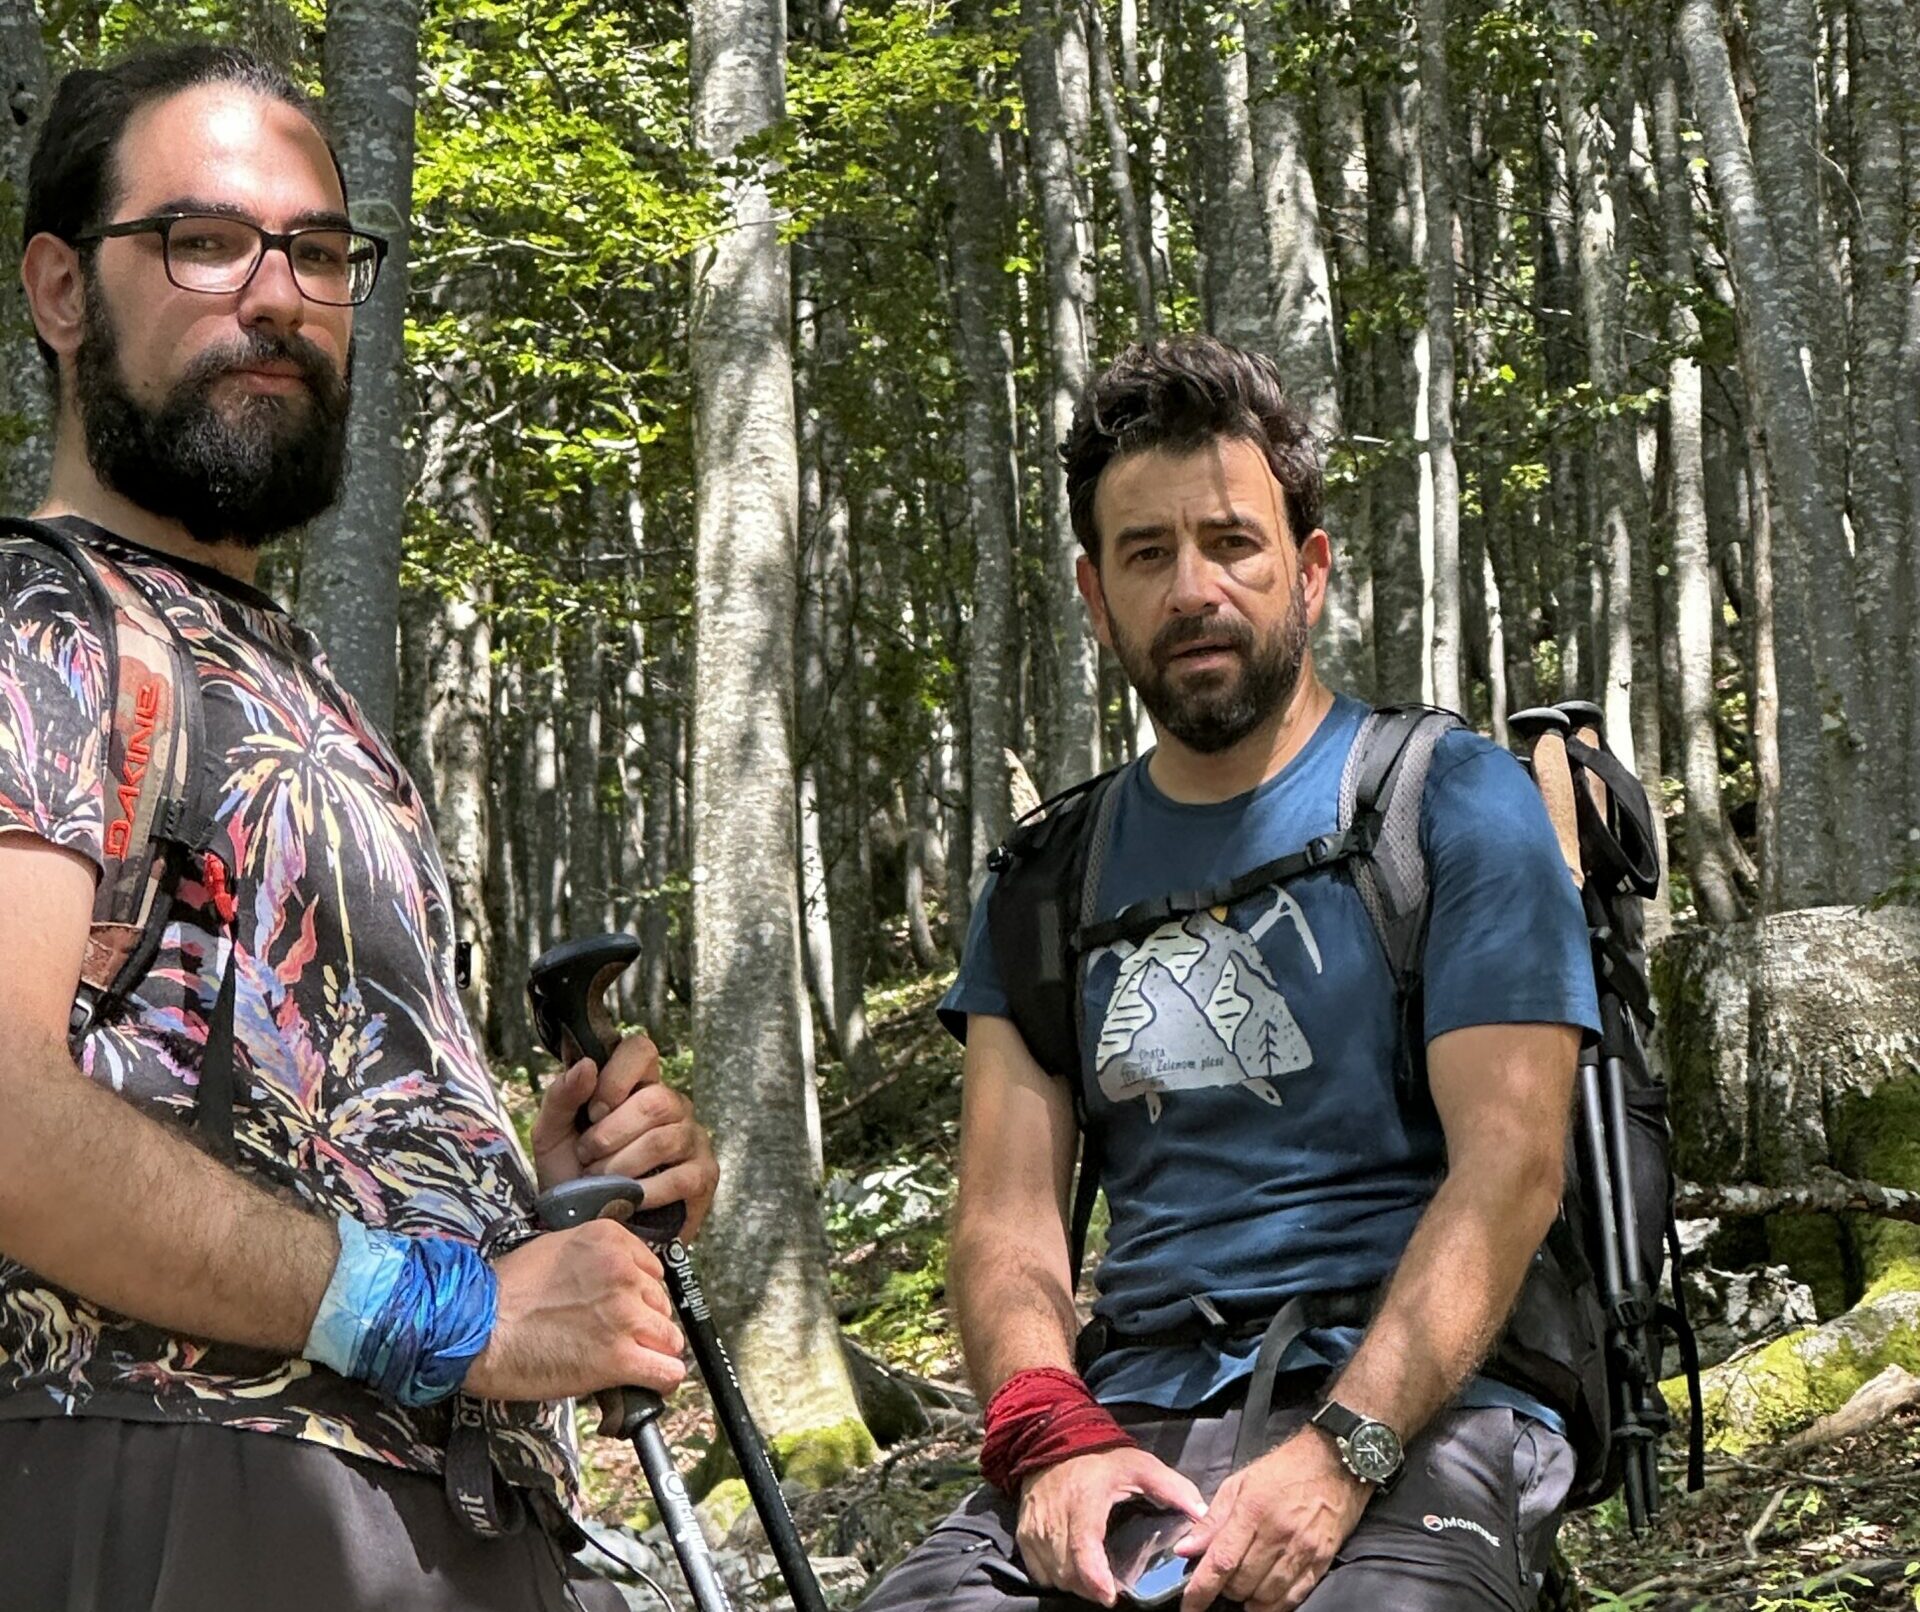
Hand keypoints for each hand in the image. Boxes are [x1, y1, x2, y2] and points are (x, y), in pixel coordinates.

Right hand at [464, 1219, 686, 1401]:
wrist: (475, 1327)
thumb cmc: (504, 1292)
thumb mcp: (557, 1248)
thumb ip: (597, 1259)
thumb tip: (620, 1281)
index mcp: (611, 1241)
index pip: (654, 1272)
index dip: (639, 1296)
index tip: (623, 1311)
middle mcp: (624, 1272)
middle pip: (662, 1306)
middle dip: (643, 1324)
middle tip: (612, 1339)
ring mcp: (625, 1315)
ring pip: (670, 1339)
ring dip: (651, 1352)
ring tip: (623, 1362)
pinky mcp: (618, 1357)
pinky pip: (667, 1373)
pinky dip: (660, 1381)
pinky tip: (642, 1382)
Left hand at [530, 1033, 718, 1237]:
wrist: (588, 1229)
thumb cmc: (572, 1177)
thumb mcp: (552, 1136)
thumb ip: (561, 1097)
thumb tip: (587, 1065)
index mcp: (638, 1085)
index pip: (641, 1050)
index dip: (615, 1077)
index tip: (592, 1112)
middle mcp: (674, 1105)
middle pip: (655, 1100)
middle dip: (610, 1136)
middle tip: (588, 1158)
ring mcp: (693, 1138)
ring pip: (663, 1140)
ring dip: (621, 1167)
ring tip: (601, 1184)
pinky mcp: (704, 1175)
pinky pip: (680, 1177)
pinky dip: (645, 1193)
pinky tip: (628, 1202)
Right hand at [1017, 1446, 1206, 1605]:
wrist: (1053, 1440)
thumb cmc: (1100, 1457)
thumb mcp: (1140, 1466)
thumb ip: (1172, 1489)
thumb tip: (1201, 1514)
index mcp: (1085, 1500)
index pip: (1083, 1545)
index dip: (1095, 1576)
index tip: (1109, 1596)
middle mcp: (1055, 1517)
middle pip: (1069, 1571)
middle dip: (1091, 1587)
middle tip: (1111, 1586)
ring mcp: (1035, 1527)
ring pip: (1054, 1574)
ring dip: (1075, 1584)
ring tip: (1095, 1577)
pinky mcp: (1024, 1533)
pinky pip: (1038, 1570)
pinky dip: (1056, 1577)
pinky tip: (1073, 1568)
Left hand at [1177, 1428, 1370, 1611]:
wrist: (1335, 1463)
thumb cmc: (1283, 1470)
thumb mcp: (1240, 1483)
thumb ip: (1212, 1520)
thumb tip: (1186, 1549)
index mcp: (1252, 1510)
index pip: (1221, 1560)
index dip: (1202, 1589)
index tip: (1190, 1606)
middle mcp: (1278, 1533)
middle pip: (1242, 1583)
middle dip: (1225, 1589)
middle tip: (1224, 1578)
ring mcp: (1302, 1550)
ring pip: (1266, 1596)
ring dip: (1249, 1599)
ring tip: (1244, 1586)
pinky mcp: (1321, 1561)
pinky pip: (1294, 1598)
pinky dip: (1275, 1606)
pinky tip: (1265, 1599)